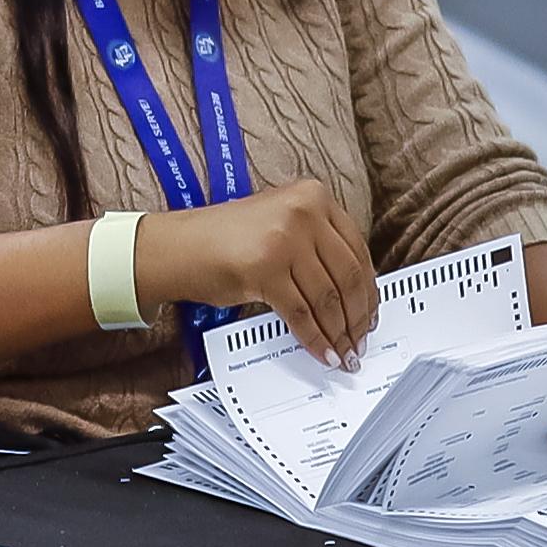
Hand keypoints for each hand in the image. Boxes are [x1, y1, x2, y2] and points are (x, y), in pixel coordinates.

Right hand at [137, 177, 372, 364]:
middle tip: (359, 340)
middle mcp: (303, 211)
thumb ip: (317, 243)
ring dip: (338, 333)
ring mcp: (285, 238)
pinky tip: (321, 351)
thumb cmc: (224, 239)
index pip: (357, 250)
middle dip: (357, 317)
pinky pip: (301, 313)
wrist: (177, 247)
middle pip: (348, 276)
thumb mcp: (280, 223)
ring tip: (342, 352)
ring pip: (328, 298)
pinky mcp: (266, 269)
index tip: (369, 314)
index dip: (368, 290)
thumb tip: (352, 291)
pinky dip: (314, 338)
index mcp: (313, 195)